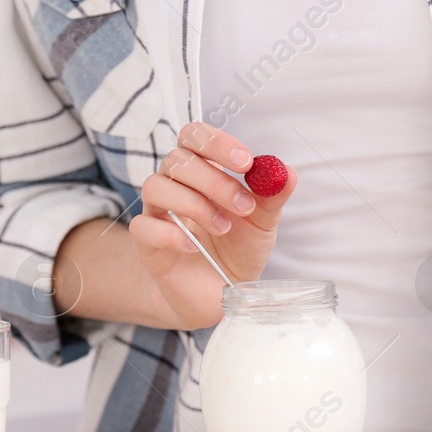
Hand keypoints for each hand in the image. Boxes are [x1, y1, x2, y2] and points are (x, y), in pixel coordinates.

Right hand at [128, 122, 295, 329]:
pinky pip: (143, 227)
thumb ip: (273, 195)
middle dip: (214, 179)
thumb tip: (287, 171)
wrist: (223, 294)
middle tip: (243, 204)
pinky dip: (170, 234)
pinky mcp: (146, 244)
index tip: (246, 163)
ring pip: (156, 186)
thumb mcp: (263, 221)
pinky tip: (194, 246)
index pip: (194, 136)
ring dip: (194, 204)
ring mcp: (157, 213)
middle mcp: (174, 185)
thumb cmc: (238, 248)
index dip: (217, 143)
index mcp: (201, 170)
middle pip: (177, 159)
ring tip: (223, 227)